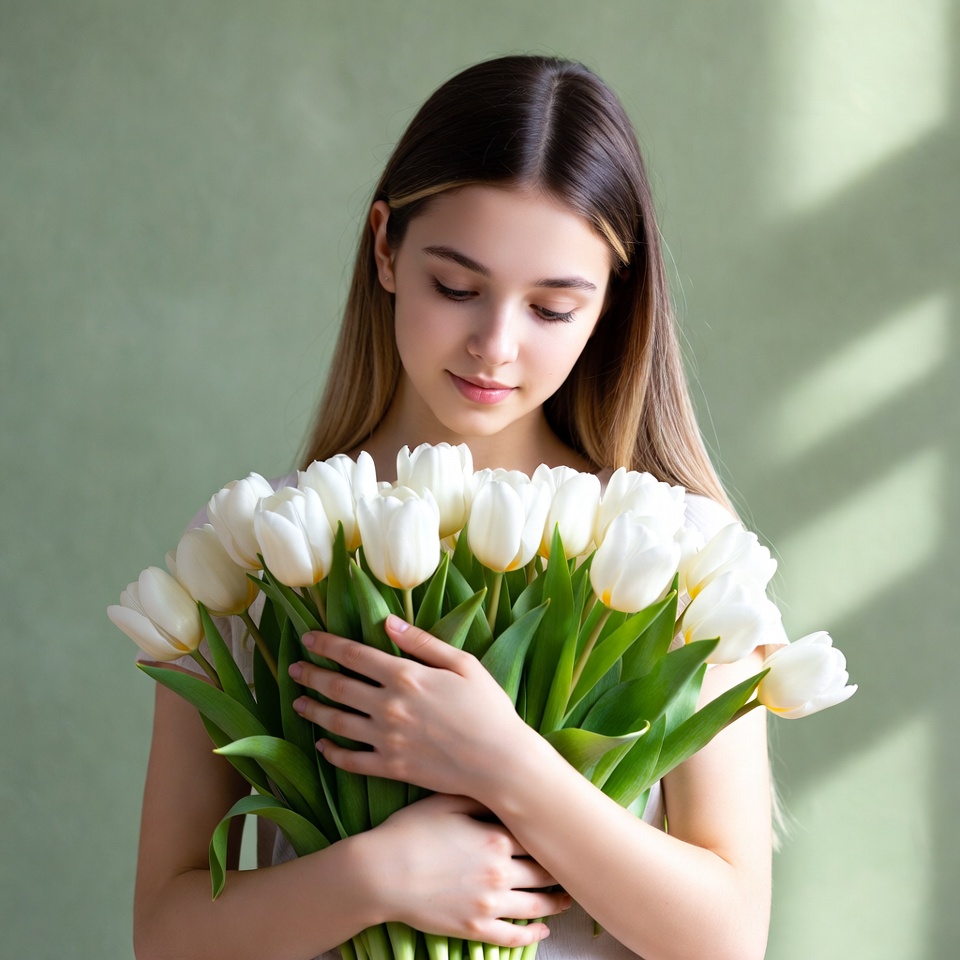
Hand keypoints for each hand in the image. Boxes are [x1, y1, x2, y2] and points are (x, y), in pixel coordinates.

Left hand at [290, 615, 534, 799]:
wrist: (500, 762)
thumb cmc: (489, 708)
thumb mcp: (462, 664)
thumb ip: (422, 641)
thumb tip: (388, 621)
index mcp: (406, 675)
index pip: (354, 654)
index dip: (327, 644)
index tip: (309, 638)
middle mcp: (388, 705)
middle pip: (338, 686)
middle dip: (311, 675)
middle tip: (294, 669)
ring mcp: (386, 739)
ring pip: (337, 722)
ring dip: (314, 710)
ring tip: (299, 703)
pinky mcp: (391, 767)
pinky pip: (351, 761)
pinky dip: (332, 753)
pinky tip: (322, 746)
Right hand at [358, 793, 568, 945]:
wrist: (380, 873)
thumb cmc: (409, 832)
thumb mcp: (445, 802)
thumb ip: (480, 798)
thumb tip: (506, 793)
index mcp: (495, 838)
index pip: (537, 838)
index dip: (552, 837)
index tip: (566, 835)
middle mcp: (500, 872)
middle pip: (543, 872)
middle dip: (561, 871)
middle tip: (575, 868)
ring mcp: (489, 904)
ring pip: (536, 906)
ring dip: (557, 903)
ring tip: (567, 899)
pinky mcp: (475, 928)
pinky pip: (513, 937)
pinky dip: (532, 935)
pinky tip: (542, 930)